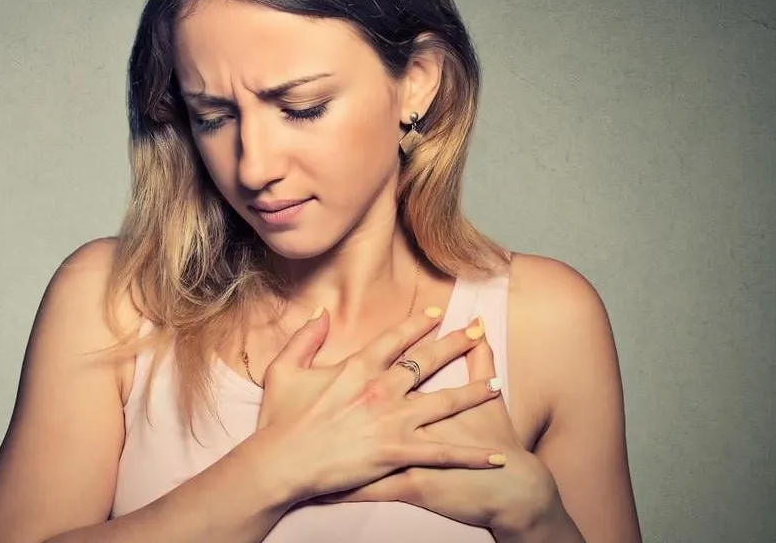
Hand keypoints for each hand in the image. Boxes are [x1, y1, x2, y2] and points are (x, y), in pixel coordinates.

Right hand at [250, 309, 506, 504]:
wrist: (281, 463)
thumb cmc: (279, 420)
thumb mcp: (283, 369)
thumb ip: (304, 337)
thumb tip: (321, 312)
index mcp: (356, 367)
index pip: (395, 338)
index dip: (419, 324)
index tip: (437, 314)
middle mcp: (380, 388)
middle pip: (428, 362)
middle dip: (457, 344)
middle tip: (479, 332)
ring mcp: (391, 419)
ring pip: (444, 402)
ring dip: (473, 393)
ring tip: (496, 385)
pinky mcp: (397, 451)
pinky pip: (443, 452)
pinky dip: (471, 456)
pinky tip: (495, 456)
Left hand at [318, 324, 570, 535]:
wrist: (509, 486)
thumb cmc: (498, 440)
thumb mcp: (492, 398)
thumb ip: (481, 356)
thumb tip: (478, 324)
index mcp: (415, 393)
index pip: (381, 361)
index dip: (344, 361)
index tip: (329, 346)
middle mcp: (399, 417)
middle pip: (350, 405)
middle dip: (324, 398)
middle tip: (301, 396)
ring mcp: (399, 451)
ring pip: (348, 448)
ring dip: (320, 450)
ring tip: (290, 449)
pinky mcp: (402, 483)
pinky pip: (362, 489)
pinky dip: (339, 491)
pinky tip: (314, 497)